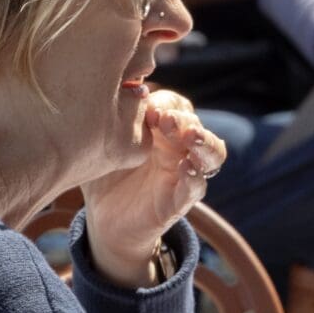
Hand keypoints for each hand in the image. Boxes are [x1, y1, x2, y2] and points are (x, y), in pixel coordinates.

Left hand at [79, 89, 225, 288]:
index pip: (176, 106)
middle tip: (165, 119)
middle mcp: (176, 149)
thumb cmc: (103, 175)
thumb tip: (101, 93)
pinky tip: (186, 168)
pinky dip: (195, 178)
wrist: (103, 219)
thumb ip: (104, 123)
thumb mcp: (100, 145)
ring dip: (205, 142)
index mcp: (160, 131)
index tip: (147, 106)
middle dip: (184, 119)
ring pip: (212, 154)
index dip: (167, 103)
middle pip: (196, 125)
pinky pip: (197, 188)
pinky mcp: (179, 202)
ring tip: (192, 136)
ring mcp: (181, 174)